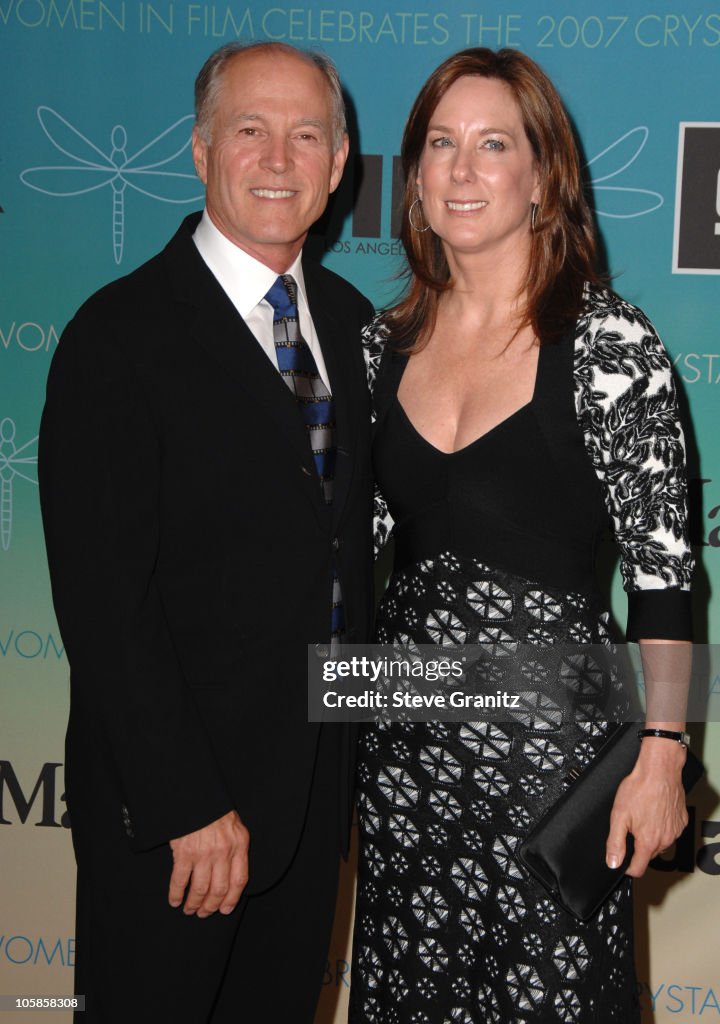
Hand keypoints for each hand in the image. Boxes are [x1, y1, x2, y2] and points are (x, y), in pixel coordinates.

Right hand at [168, 810, 249, 916]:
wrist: (196, 795)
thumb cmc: (215, 811)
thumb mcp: (234, 827)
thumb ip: (235, 848)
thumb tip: (232, 873)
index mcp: (239, 845)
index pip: (239, 880)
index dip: (232, 899)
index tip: (224, 910)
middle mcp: (223, 851)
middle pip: (219, 889)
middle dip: (210, 906)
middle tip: (203, 913)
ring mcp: (203, 853)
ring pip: (200, 889)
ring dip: (193, 904)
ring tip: (189, 909)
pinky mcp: (184, 852)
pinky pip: (180, 880)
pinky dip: (176, 894)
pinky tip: (174, 900)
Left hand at [605, 738, 687, 876]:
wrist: (659, 770)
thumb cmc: (639, 789)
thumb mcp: (619, 815)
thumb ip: (615, 842)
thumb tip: (613, 862)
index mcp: (648, 841)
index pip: (638, 868)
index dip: (627, 868)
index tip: (622, 863)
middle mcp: (665, 840)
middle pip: (648, 855)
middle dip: (638, 846)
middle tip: (630, 827)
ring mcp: (675, 831)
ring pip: (660, 843)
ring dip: (651, 836)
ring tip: (643, 816)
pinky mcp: (682, 821)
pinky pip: (670, 831)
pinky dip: (662, 826)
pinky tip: (654, 812)